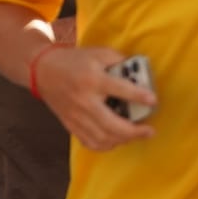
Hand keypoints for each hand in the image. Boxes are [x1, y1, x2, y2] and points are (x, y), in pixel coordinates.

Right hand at [33, 44, 156, 151]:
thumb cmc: (74, 61)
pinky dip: (106, 145)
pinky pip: (90, 143)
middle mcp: (85, 100)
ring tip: (135, 135)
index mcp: (92, 79)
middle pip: (112, 124)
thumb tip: (139, 72)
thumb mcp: (97, 53)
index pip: (120, 89)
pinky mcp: (71, 125)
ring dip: (122, 140)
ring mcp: (76, 116)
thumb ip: (119, 61)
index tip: (153, 101)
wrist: (44, 71)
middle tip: (150, 131)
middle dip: (134, 131)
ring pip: (102, 138)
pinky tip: (116, 140)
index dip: (139, 96)